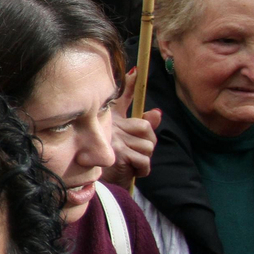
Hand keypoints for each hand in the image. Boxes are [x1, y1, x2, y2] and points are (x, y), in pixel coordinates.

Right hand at [105, 68, 160, 188]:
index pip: (123, 98)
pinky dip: (143, 169)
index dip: (130, 84)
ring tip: (132, 163)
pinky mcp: (120, 155)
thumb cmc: (109, 162)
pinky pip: (144, 159)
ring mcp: (114, 140)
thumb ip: (142, 126)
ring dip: (144, 158)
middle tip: (137, 153)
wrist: (96, 182)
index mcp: (112, 121)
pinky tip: (134, 170)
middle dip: (147, 142)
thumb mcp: (126, 142)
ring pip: (148, 145)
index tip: (136, 71)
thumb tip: (157, 112)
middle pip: (145, 127)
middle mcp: (111, 127)